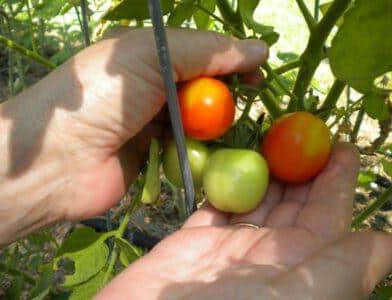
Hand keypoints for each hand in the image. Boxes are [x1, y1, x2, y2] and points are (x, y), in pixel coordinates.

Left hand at [0, 29, 267, 247]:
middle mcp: (150, 87)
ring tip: (234, 128)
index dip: (231, 60)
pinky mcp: (154, 155)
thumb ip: (206, 51)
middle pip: (201, 87)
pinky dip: (203, 149)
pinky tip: (217, 150)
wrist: (60, 161)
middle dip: (226, 94)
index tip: (258, 73)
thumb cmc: (103, 98)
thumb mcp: (152, 57)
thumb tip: (259, 49)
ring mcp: (152, 123)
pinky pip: (188, 148)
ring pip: (198, 119)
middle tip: (251, 101)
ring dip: (217, 124)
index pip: (200, 52)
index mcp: (145, 56)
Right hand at [96, 143, 391, 299]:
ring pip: (257, 199)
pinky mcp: (196, 239)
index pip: (327, 216)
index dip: (337, 180)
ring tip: (272, 135)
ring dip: (266, 169)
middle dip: (301, 167)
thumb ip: (342, 271)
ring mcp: (231, 247)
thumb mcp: (298, 298)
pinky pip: (217, 203)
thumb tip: (386, 242)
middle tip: (303, 130)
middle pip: (293, 204)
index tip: (341, 145)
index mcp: (299, 268)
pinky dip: (227, 181)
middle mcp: (269, 256)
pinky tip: (235, 157)